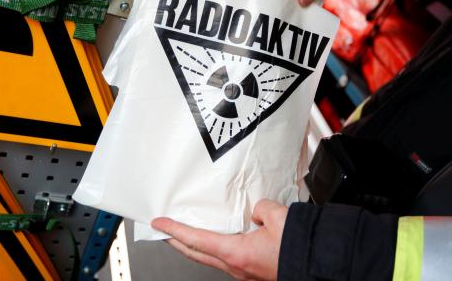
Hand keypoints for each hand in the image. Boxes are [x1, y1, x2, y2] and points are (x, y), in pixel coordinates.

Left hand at [151, 200, 287, 280]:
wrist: (321, 266)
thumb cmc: (300, 248)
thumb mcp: (277, 216)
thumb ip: (260, 207)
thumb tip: (256, 211)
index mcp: (236, 252)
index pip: (195, 239)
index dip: (174, 230)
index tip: (159, 223)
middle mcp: (236, 266)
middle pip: (195, 253)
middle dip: (176, 241)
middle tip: (163, 231)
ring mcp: (243, 272)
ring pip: (209, 258)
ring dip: (194, 246)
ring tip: (185, 235)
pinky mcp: (253, 272)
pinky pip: (226, 259)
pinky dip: (213, 249)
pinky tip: (218, 241)